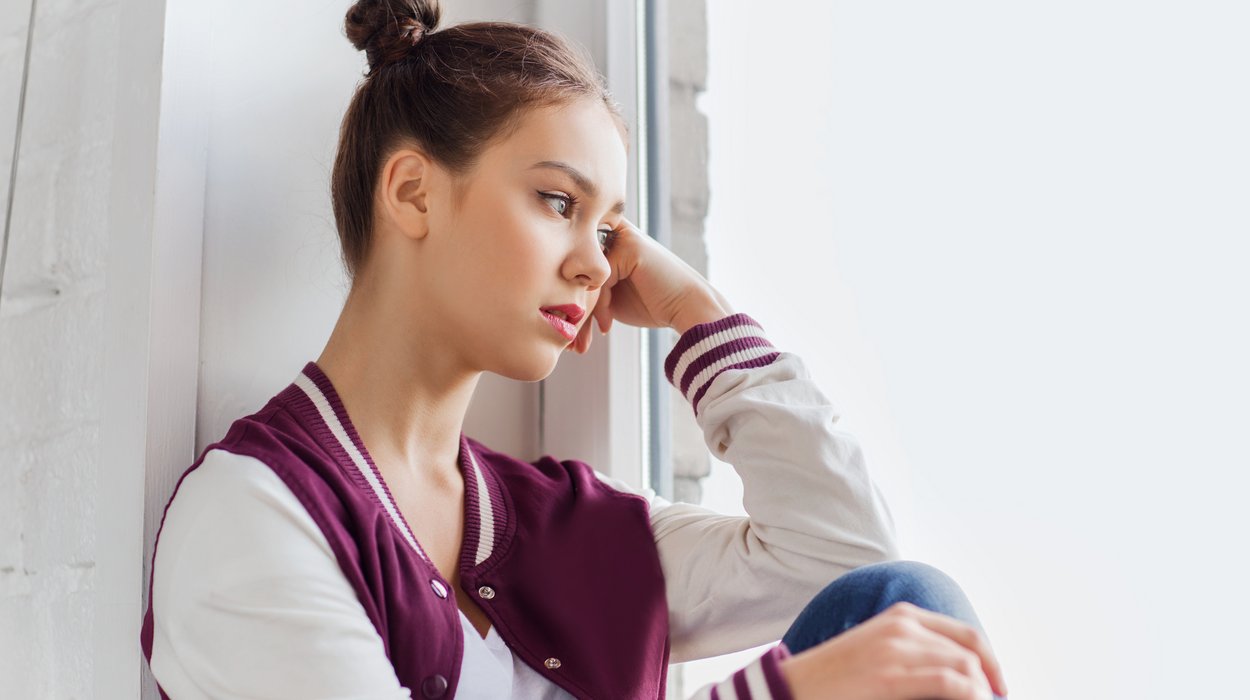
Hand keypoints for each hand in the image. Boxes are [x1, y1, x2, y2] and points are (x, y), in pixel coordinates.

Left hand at [567, 218, 732, 353]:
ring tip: (581, 342)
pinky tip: (607, 326)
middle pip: (575, 270)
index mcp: (606, 241)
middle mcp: (612, 232)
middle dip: (571, 309)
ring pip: (585, 277)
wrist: (687, 308)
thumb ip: (587, 290)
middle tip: (569, 342)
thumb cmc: (652, 304)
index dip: (567, 298)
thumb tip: (552, 304)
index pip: (572, 265)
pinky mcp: (629, 245)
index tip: (565, 332)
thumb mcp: (611, 297)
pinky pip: (601, 279)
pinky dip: (601, 306)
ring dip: (583, 314)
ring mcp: (621, 235)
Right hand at [779, 601, 1008, 699]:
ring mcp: (896, 648)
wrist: (797, 685)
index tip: (997, 686)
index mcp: (901, 615)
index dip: (990, 661)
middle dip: (992, 679)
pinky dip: (971, 695)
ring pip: (965, 665)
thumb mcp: (878, 650)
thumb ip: (913, 651)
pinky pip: (950, 682)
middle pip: (970, 649)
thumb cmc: (836, 676)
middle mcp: (902, 625)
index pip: (965, 634)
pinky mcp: (891, 675)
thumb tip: (954, 673)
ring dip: (983, 691)